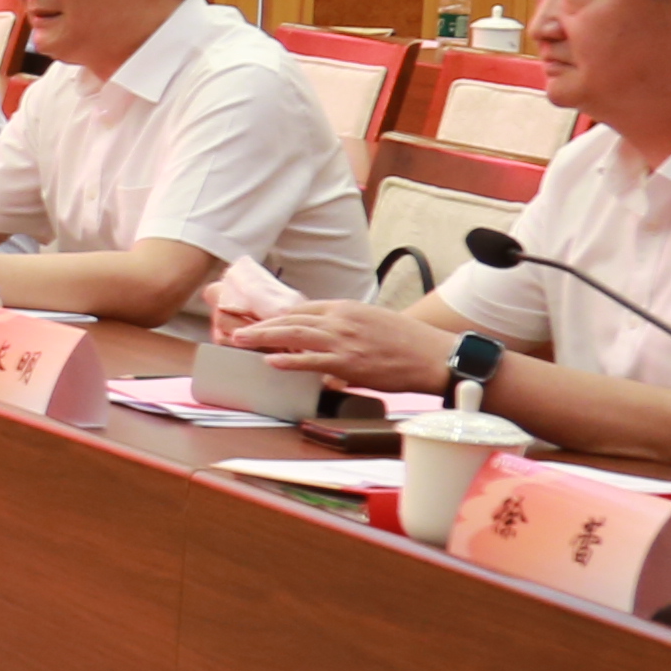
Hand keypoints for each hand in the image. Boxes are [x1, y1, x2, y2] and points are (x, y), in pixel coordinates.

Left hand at [222, 296, 453, 392]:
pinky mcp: (348, 362)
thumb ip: (344, 325)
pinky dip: (289, 360)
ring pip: (294, 335)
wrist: (432, 355)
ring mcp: (343, 341)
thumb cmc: (405, 341)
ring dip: (264, 338)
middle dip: (261, 326)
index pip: (302, 308)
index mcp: (345, 308)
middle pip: (291, 319)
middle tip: (238, 331)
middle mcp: (340, 320)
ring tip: (242, 342)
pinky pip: (311, 360)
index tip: (259, 321)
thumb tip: (323, 338)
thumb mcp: (371, 320)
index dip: (277, 316)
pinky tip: (271, 362)